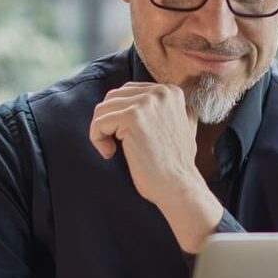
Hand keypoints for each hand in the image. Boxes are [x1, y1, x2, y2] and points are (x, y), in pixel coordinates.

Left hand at [89, 83, 223, 251]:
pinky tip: (109, 153)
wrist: (179, 186)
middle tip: (115, 145)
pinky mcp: (132, 117)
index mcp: (170, 92)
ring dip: (101, 131)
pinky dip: (97, 139)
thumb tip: (141, 104)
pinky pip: (99, 122)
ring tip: (112, 150)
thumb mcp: (180, 127)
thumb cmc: (175, 164)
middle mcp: (160, 92)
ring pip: (103, 109)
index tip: (126, 138)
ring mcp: (146, 103)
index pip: (128, 92)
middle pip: (113, 97)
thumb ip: (165, 111)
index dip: (120, 116)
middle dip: (108, 122)